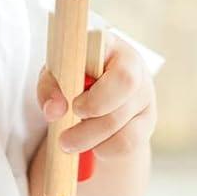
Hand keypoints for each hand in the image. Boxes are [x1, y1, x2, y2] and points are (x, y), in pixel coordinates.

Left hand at [36, 32, 156, 160]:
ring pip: (123, 125)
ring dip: (90, 139)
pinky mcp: (146, 123)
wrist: (92, 99)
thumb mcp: (55, 75)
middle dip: (90, 117)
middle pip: (123, 90)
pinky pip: (127, 143)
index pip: (114, 59)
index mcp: (111, 47)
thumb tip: (54, 110)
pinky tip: (91, 144)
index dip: (94, 88)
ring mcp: (144, 97)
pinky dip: (104, 149)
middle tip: (64, 133)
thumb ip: (50, 87)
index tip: (74, 105)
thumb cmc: (72, 78)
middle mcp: (134, 69)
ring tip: (67, 143)